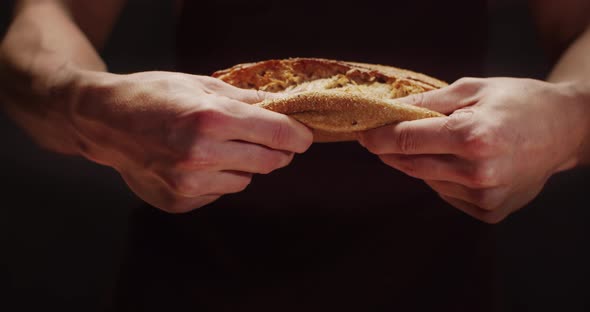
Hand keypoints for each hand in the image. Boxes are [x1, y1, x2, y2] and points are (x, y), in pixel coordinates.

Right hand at [68, 71, 312, 211]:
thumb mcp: (199, 85)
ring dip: (244, 164)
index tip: (305, 136)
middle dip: (278, 150)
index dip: (298, 135)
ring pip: (247, 179)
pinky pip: (221, 192)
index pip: (277, 134)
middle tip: (273, 140)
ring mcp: (190, 184)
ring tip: (218, 146)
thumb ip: (244, 99)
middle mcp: (203, 155)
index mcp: (211, 119)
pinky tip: (196, 162)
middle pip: (269, 161)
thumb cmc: (151, 95)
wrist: (103, 122)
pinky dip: (219, 178)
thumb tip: (280, 108)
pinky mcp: (181, 201)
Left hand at [359, 78, 588, 222]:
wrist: (565, 129)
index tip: (363, 133)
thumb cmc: (519, 102)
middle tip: (377, 138)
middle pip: (411, 165)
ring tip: (433, 144)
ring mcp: (485, 197)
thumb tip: (390, 109)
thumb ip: (427, 101)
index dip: (378, 137)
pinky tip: (457, 163)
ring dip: (418, 163)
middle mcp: (478, 172)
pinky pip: (448, 194)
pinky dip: (442, 178)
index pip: (407, 140)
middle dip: (389, 151)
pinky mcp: (490, 211)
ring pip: (427, 180)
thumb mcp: (472, 89)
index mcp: (472, 136)